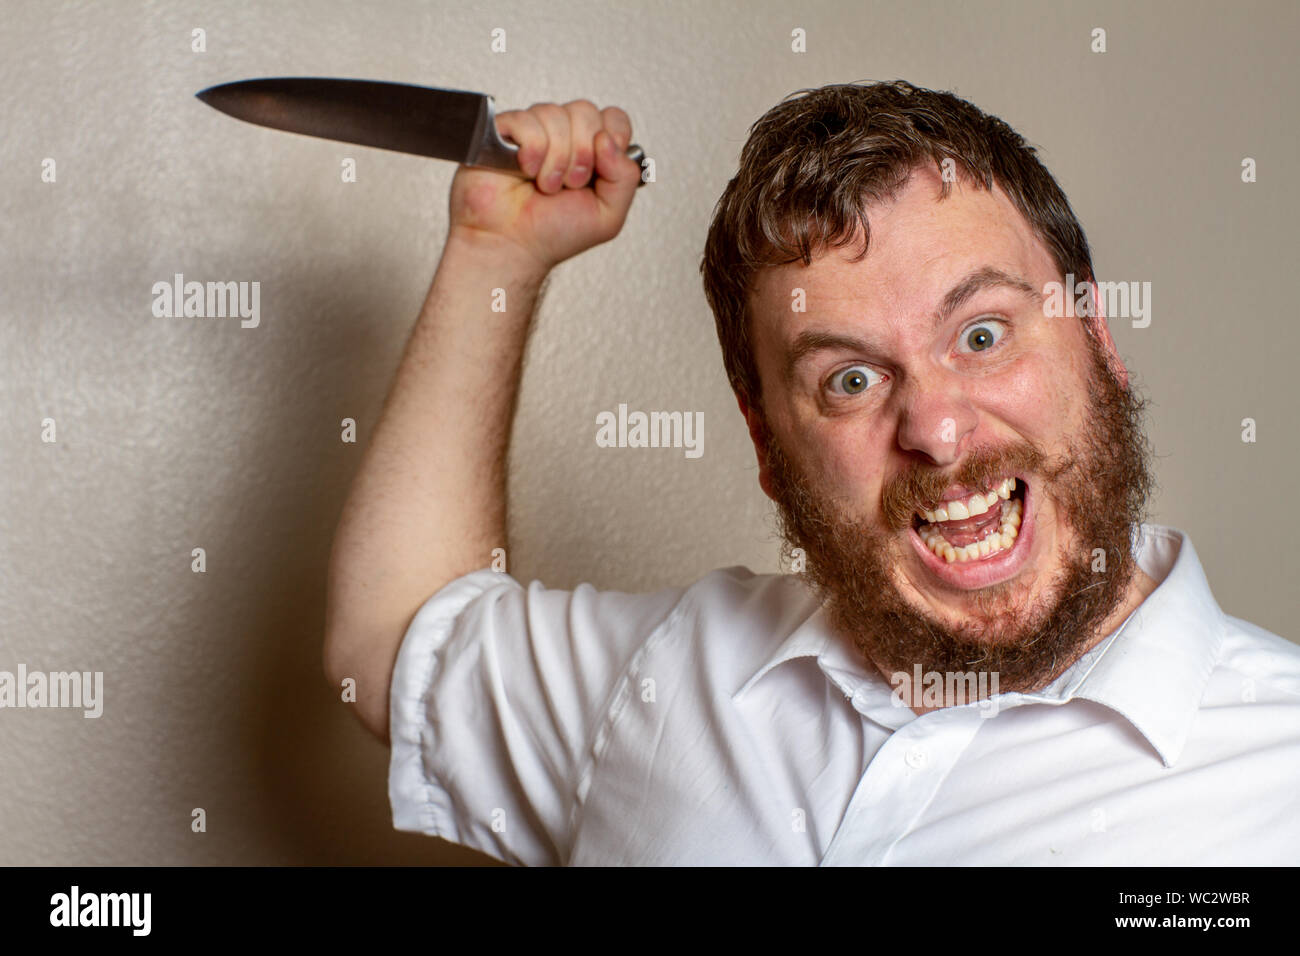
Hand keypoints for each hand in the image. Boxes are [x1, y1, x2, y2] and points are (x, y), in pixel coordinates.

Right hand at [447, 99, 640, 272]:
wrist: (512, 246)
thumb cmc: (553, 234)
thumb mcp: (608, 216)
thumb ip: (626, 177)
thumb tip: (608, 140)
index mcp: (594, 153)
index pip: (614, 119)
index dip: (612, 137)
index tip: (601, 166)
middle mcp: (565, 138)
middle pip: (586, 111)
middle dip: (582, 154)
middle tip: (571, 183)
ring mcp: (535, 132)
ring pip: (556, 114)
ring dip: (555, 158)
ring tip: (545, 185)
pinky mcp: (504, 131)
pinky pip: (527, 120)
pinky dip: (531, 150)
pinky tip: (525, 170)